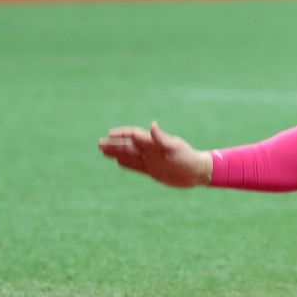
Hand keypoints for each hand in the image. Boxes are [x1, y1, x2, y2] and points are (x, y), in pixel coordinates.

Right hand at [98, 121, 212, 187]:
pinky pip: (136, 166)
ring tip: (102, 150)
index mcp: (155, 142)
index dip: (122, 134)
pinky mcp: (152, 170)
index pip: (135, 135)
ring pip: (129, 155)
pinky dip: (126, 163)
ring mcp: (151, 160)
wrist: (197, 172)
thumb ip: (161, 138)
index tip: (110, 134)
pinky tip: (117, 161)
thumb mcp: (174, 148)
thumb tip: (152, 125)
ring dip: (116, 152)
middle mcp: (151, 150)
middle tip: (99, 143)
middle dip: (114, 144)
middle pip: (128, 145)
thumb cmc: (187, 158)